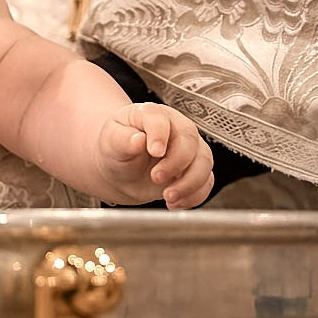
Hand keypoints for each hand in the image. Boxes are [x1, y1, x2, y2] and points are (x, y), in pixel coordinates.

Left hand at [94, 103, 214, 208]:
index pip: (161, 120)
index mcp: (152, 115)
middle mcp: (176, 128)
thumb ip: (121, 140)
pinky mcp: (195, 169)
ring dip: (189, 183)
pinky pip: (206, 181)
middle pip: (189, 141)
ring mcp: (190, 148)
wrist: (122, 169)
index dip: (160, 135)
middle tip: (156, 178)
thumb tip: (137, 139)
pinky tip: (175, 203)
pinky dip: (195, 195)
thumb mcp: (111, 142)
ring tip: (168, 197)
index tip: (154, 152)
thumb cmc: (117, 149)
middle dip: (176, 164)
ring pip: (203, 162)